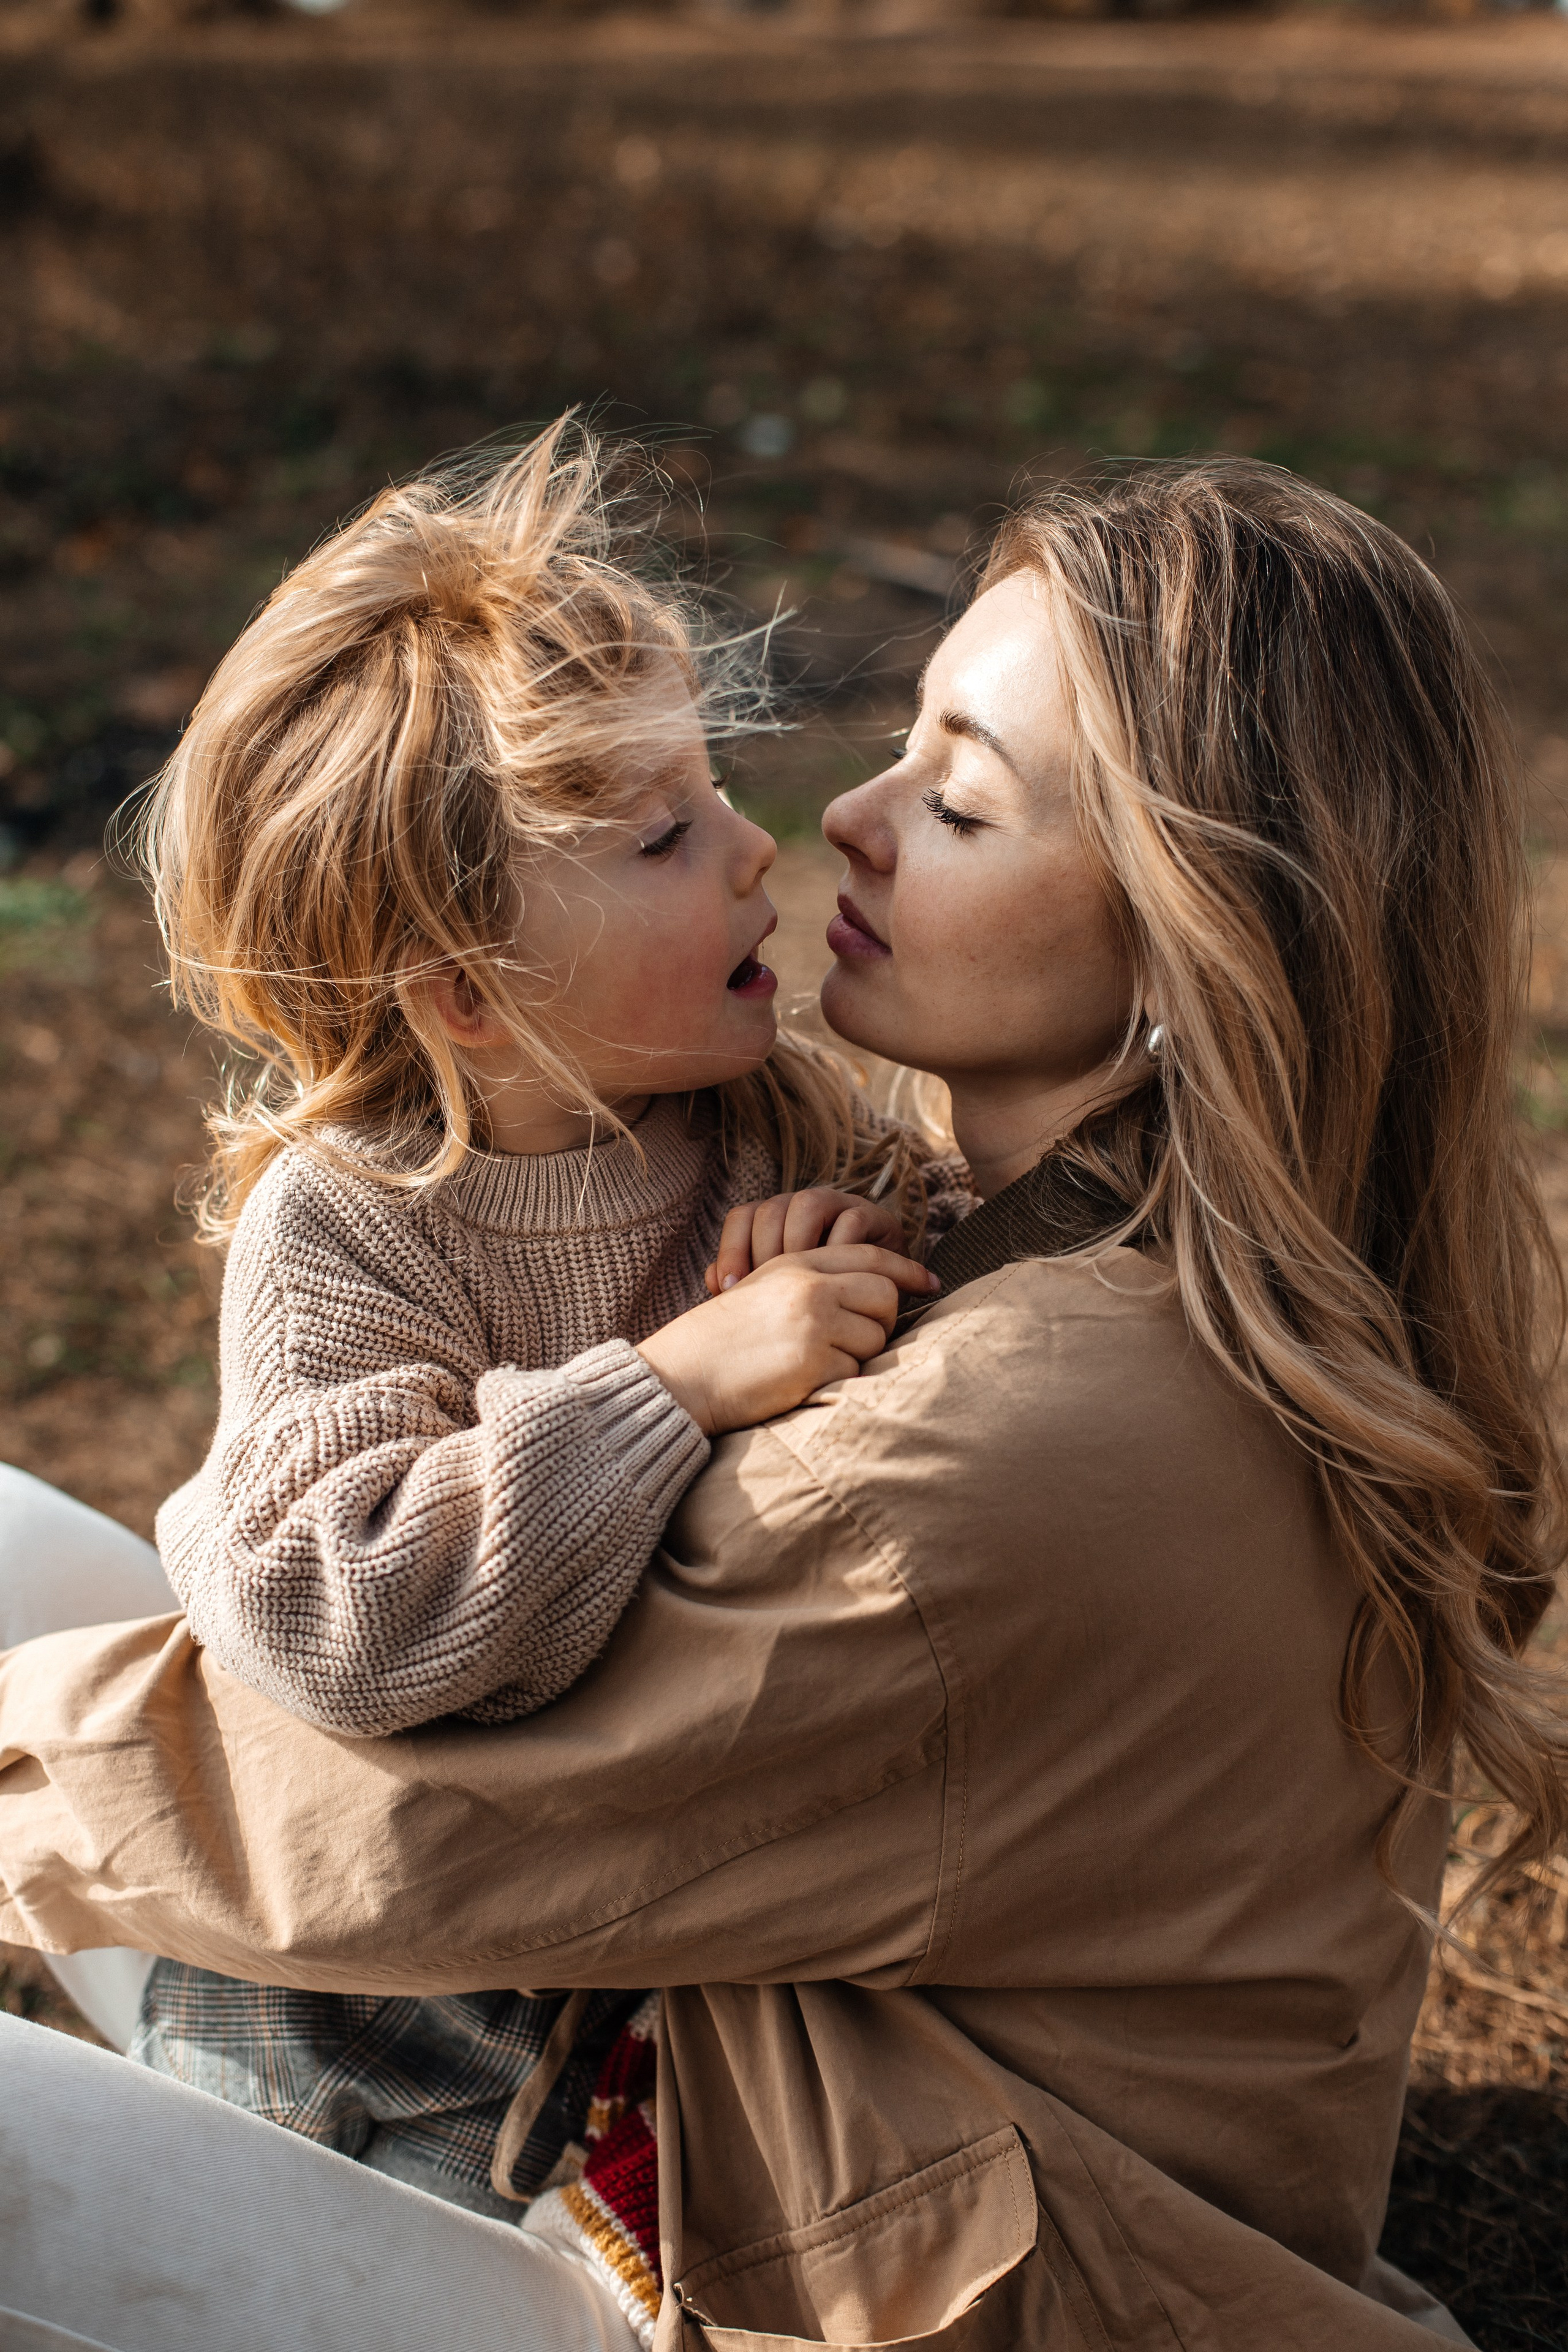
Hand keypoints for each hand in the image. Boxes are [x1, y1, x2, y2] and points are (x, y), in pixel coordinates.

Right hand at [639, 1244, 939, 1436]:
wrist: (681, 1375)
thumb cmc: (721, 1342)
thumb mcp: (765, 1294)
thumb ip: (815, 1286)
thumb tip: (877, 1297)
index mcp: (795, 1263)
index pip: (870, 1255)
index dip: (906, 1268)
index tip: (930, 1282)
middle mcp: (809, 1285)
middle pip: (885, 1294)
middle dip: (881, 1320)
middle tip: (851, 1341)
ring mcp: (813, 1321)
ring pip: (876, 1336)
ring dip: (857, 1355)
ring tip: (815, 1363)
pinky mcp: (813, 1359)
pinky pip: (854, 1371)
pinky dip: (837, 1381)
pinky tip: (802, 1381)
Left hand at [704, 1187, 910, 1296]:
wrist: (881, 1307)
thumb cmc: (823, 1303)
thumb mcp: (782, 1296)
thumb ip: (749, 1285)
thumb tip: (716, 1282)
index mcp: (777, 1219)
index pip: (743, 1216)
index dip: (730, 1249)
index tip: (729, 1288)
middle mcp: (805, 1206)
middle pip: (772, 1208)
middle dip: (764, 1251)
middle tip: (768, 1291)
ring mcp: (841, 1206)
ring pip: (808, 1203)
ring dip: (799, 1244)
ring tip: (803, 1284)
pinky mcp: (876, 1218)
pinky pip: (851, 1221)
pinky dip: (839, 1250)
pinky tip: (836, 1284)